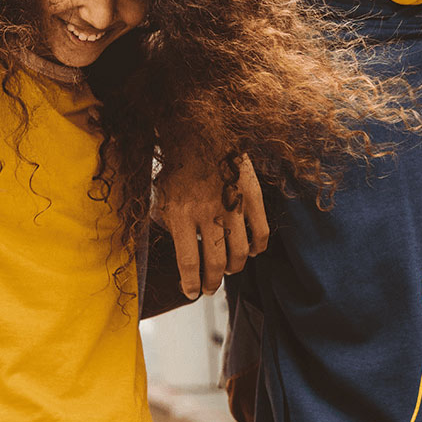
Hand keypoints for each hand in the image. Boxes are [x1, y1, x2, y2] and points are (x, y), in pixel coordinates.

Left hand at [153, 153, 268, 298]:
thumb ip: (166, 222)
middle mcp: (207, 214)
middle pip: (215, 263)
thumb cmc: (179, 163)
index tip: (190, 292)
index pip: (188, 262)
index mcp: (181, 214)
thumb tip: (173, 246)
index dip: (190, 284)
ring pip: (239, 254)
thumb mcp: (161, 194)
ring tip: (228, 271)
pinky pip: (260, 233)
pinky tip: (250, 252)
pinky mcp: (252, 198)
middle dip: (211, 282)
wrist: (201, 130)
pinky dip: (257, 248)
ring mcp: (233, 206)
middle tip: (209, 288)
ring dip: (233, 269)